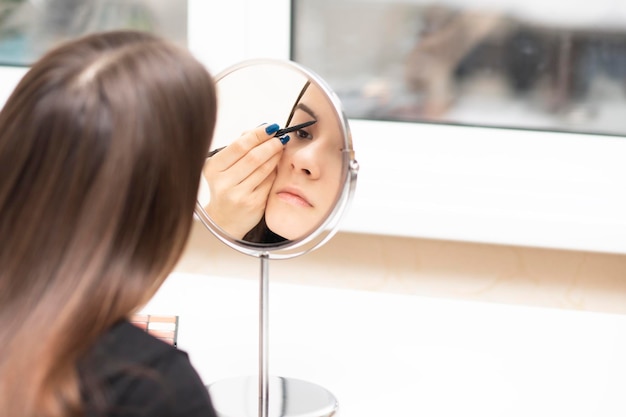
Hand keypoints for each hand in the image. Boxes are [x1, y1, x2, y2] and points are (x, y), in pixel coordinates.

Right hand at [203, 123, 287, 238]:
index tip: (271, 127)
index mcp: (213, 169)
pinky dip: (275, 171)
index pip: (239, 146)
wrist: (223, 221)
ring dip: (276, 155)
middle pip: (253, 156)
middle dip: (271, 144)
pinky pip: (269, 182)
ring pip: (264, 169)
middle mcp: (223, 183)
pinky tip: (278, 165)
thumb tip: (262, 127)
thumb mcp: (223, 168)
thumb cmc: (226, 189)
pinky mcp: (253, 204)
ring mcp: (239, 195)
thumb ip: (239, 147)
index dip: (258, 134)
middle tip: (281, 137)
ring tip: (281, 148)